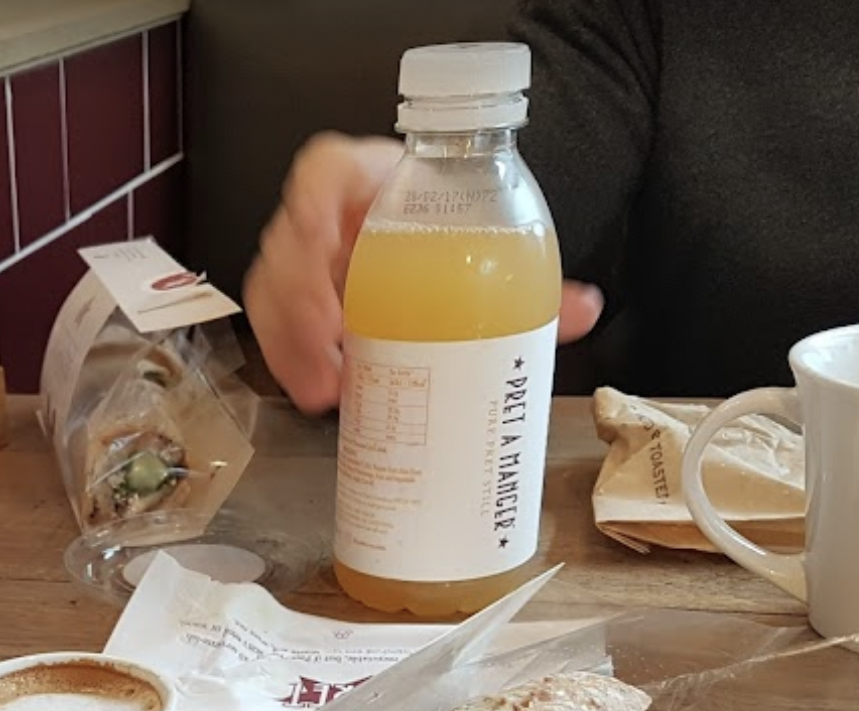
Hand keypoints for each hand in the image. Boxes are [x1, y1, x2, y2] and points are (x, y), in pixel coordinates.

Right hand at [244, 132, 605, 414]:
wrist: (434, 241)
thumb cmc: (448, 233)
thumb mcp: (483, 247)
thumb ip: (530, 278)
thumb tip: (584, 308)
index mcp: (372, 183)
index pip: (327, 169)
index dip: (313, 197)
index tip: (318, 234)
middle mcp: (331, 218)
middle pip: (290, 241)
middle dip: (300, 298)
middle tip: (331, 344)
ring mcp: (309, 260)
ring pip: (274, 289)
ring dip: (291, 341)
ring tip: (325, 387)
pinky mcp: (301, 301)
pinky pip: (278, 326)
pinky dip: (292, 362)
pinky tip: (319, 393)